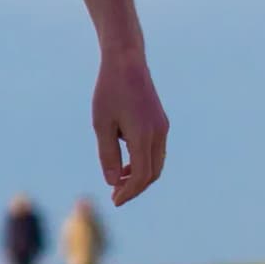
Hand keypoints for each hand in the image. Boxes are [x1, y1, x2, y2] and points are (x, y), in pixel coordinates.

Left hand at [93, 51, 167, 205]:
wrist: (126, 62)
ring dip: (140, 176)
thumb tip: (112, 181)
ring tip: (118, 183)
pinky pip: (156, 151)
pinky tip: (125, 164)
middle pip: (152, 173)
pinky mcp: (161, 123)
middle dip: (135, 188)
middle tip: (116, 196)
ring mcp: (162, 128)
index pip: (140, 175)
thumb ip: (108, 154)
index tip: (115, 201)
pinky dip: (143, 163)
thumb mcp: (101, 124)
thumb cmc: (109, 92)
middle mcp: (158, 134)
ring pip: (156, 163)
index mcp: (144, 135)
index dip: (129, 191)